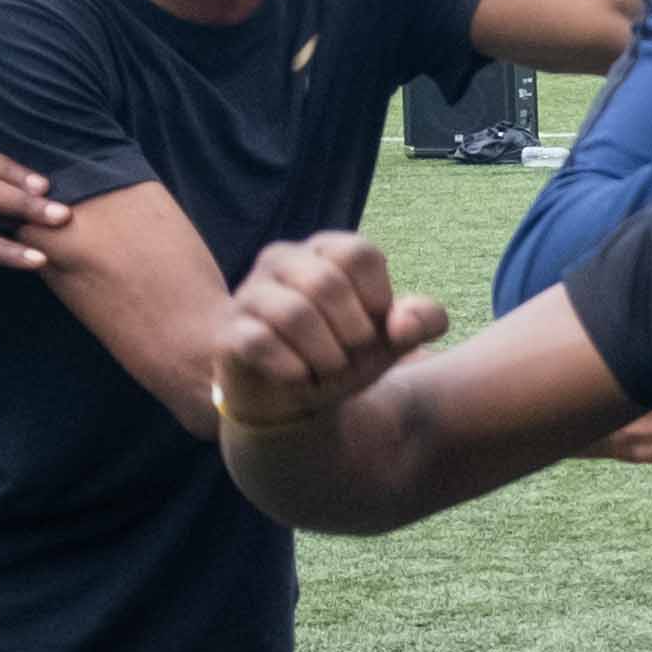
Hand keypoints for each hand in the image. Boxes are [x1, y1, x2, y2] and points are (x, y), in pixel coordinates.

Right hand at [210, 230, 443, 433]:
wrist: (296, 400)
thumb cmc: (344, 353)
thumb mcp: (394, 338)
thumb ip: (423, 321)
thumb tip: (405, 323)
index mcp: (324, 250)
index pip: (359, 253)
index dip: (378, 299)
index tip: (373, 326)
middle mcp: (282, 260)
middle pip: (328, 284)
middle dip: (353, 333)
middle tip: (350, 354)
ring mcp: (250, 294)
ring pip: (295, 314)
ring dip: (326, 356)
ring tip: (328, 370)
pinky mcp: (229, 333)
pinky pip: (260, 342)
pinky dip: (293, 369)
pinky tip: (300, 378)